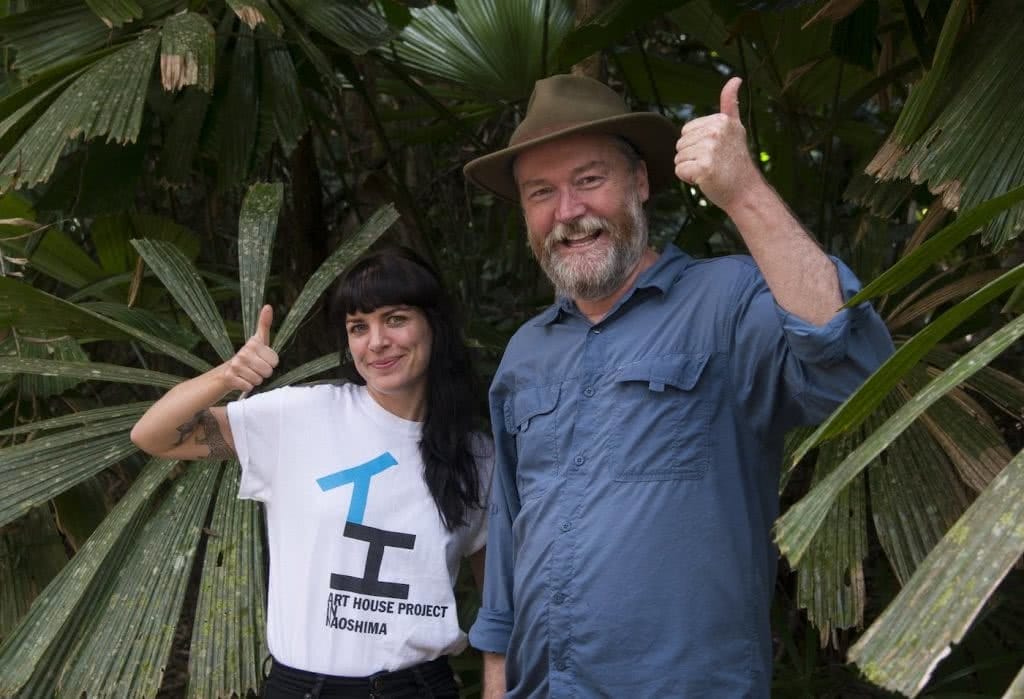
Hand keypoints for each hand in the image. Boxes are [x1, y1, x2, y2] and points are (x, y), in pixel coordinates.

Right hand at [221, 304, 278, 392]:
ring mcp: (235, 366)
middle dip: (264, 373)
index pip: (275, 360)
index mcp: (253, 344)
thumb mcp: (258, 340)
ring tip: (248, 374)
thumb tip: (268, 306)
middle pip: (268, 371)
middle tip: (256, 369)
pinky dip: (247, 387)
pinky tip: (242, 380)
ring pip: (259, 380)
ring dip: (255, 380)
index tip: (263, 359)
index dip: (271, 363)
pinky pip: (249, 387)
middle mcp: (243, 353)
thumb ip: (264, 324)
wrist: (226, 371)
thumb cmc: (248, 356)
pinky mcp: (230, 378)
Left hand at [673, 77, 761, 210]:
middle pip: (680, 144)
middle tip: (713, 164)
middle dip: (692, 157)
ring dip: (690, 169)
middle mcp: (716, 131)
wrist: (745, 191)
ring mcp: (710, 148)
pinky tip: (705, 179)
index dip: (696, 146)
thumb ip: (730, 104)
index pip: (686, 131)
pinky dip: (689, 179)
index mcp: (720, 120)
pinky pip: (680, 171)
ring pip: (679, 158)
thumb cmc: (735, 163)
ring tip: (710, 171)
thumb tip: (735, 79)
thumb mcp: (735, 128)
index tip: (716, 153)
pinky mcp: (704, 167)